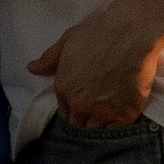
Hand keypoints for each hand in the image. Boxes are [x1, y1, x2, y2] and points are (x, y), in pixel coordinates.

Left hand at [27, 4, 163, 128]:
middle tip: (98, 110)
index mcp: (63, 89)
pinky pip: (117, 131)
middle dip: (86, 120)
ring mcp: (102, 112)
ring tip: (111, 115)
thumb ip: (49, 59)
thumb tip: (32, 68)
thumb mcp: (68, 41)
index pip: (65, 112)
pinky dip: (119, 127)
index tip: (84, 104)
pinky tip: (123, 116)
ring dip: (102, 126)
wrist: (131, 32)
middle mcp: (79, 105)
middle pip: (79, 125)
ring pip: (97, 131)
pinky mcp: (124, 115)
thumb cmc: (99, 32)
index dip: (74, 109)